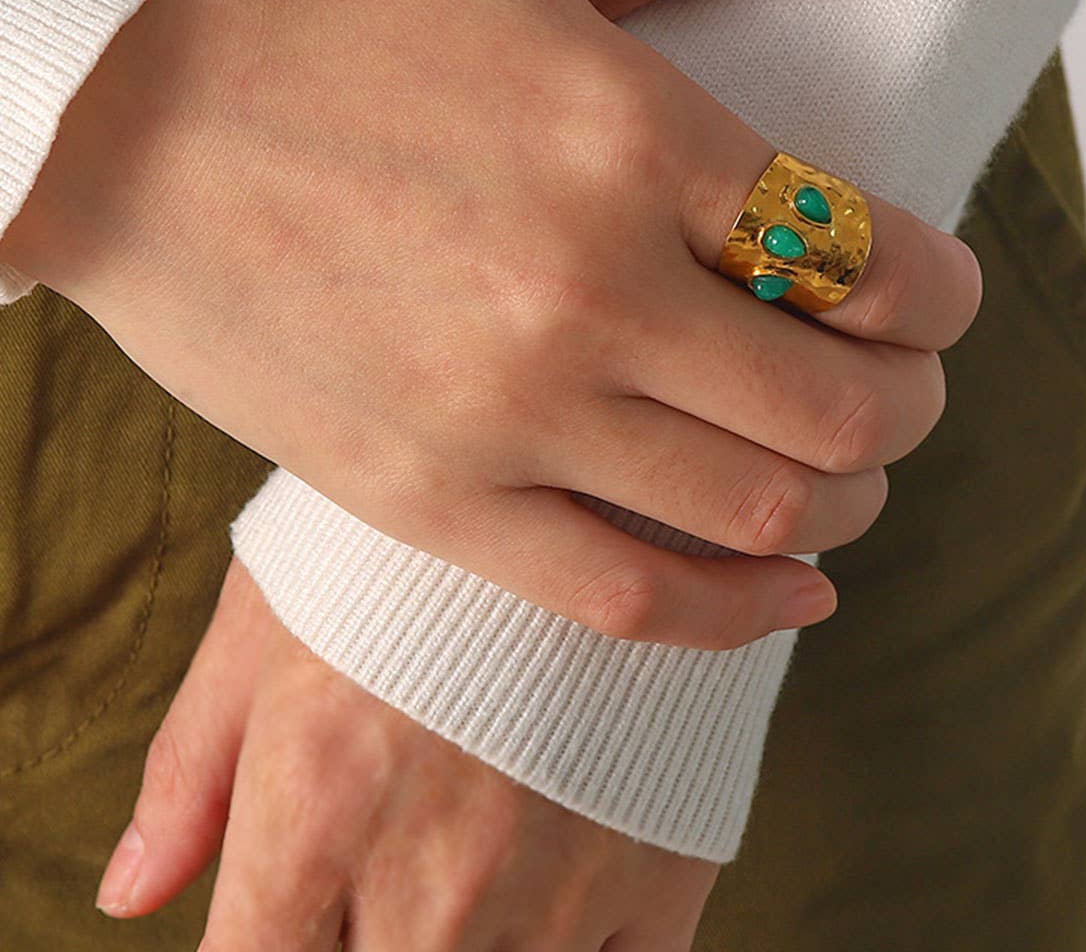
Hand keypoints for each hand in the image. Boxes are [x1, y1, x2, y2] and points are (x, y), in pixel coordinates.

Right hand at [1, 0, 979, 647]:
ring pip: (756, 511)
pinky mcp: (430, 500)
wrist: (106, 110)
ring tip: (848, 470)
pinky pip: (627, 598)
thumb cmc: (311, 7)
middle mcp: (581, 289)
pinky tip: (793, 587)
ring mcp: (503, 414)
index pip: (867, 255)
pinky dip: (737, 612)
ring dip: (848, 500)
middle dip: (913, 404)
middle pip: (840, 405)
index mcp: (627, 136)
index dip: (943, 291)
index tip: (938, 292)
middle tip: (907, 380)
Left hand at [95, 558, 721, 948]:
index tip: (284, 922)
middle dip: (363, 946)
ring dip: (467, 949)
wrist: (604, 472)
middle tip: (378, 880)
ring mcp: (556, 888)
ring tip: (467, 865)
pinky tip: (556, 888)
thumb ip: (198, 762)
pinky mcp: (663, 874)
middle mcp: (433, 876)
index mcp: (318, 809)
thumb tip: (132, 892)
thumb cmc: (417, 537)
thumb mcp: (282, 614)